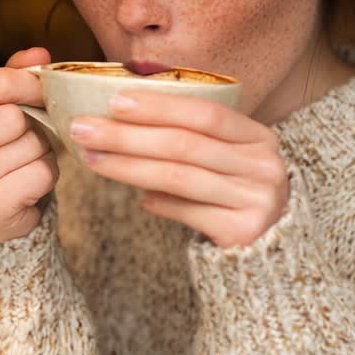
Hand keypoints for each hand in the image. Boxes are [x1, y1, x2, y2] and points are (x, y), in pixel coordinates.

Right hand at [0, 47, 57, 244]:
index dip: (31, 82)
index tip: (44, 90)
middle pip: (15, 116)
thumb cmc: (1, 151)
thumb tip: (39, 54)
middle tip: (31, 135)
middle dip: (36, 124)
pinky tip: (29, 183)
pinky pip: (42, 174)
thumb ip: (17, 77)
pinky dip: (47, 176)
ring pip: (33, 145)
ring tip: (27, 161)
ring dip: (44, 151)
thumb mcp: (3, 109)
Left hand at [69, 91, 288, 248]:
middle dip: (127, 134)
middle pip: (184, 144)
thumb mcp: (225, 159)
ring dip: (128, 165)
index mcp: (258, 137)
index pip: (203, 113)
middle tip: (84, 128)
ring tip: (91, 158)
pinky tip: (138, 199)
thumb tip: (122, 116)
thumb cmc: (235, 194)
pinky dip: (159, 203)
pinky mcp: (244, 231)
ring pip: (178, 177)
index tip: (113, 101)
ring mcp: (257, 199)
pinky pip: (188, 212)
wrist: (271, 253)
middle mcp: (263, 165)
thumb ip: (189, 137)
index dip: (158, 106)